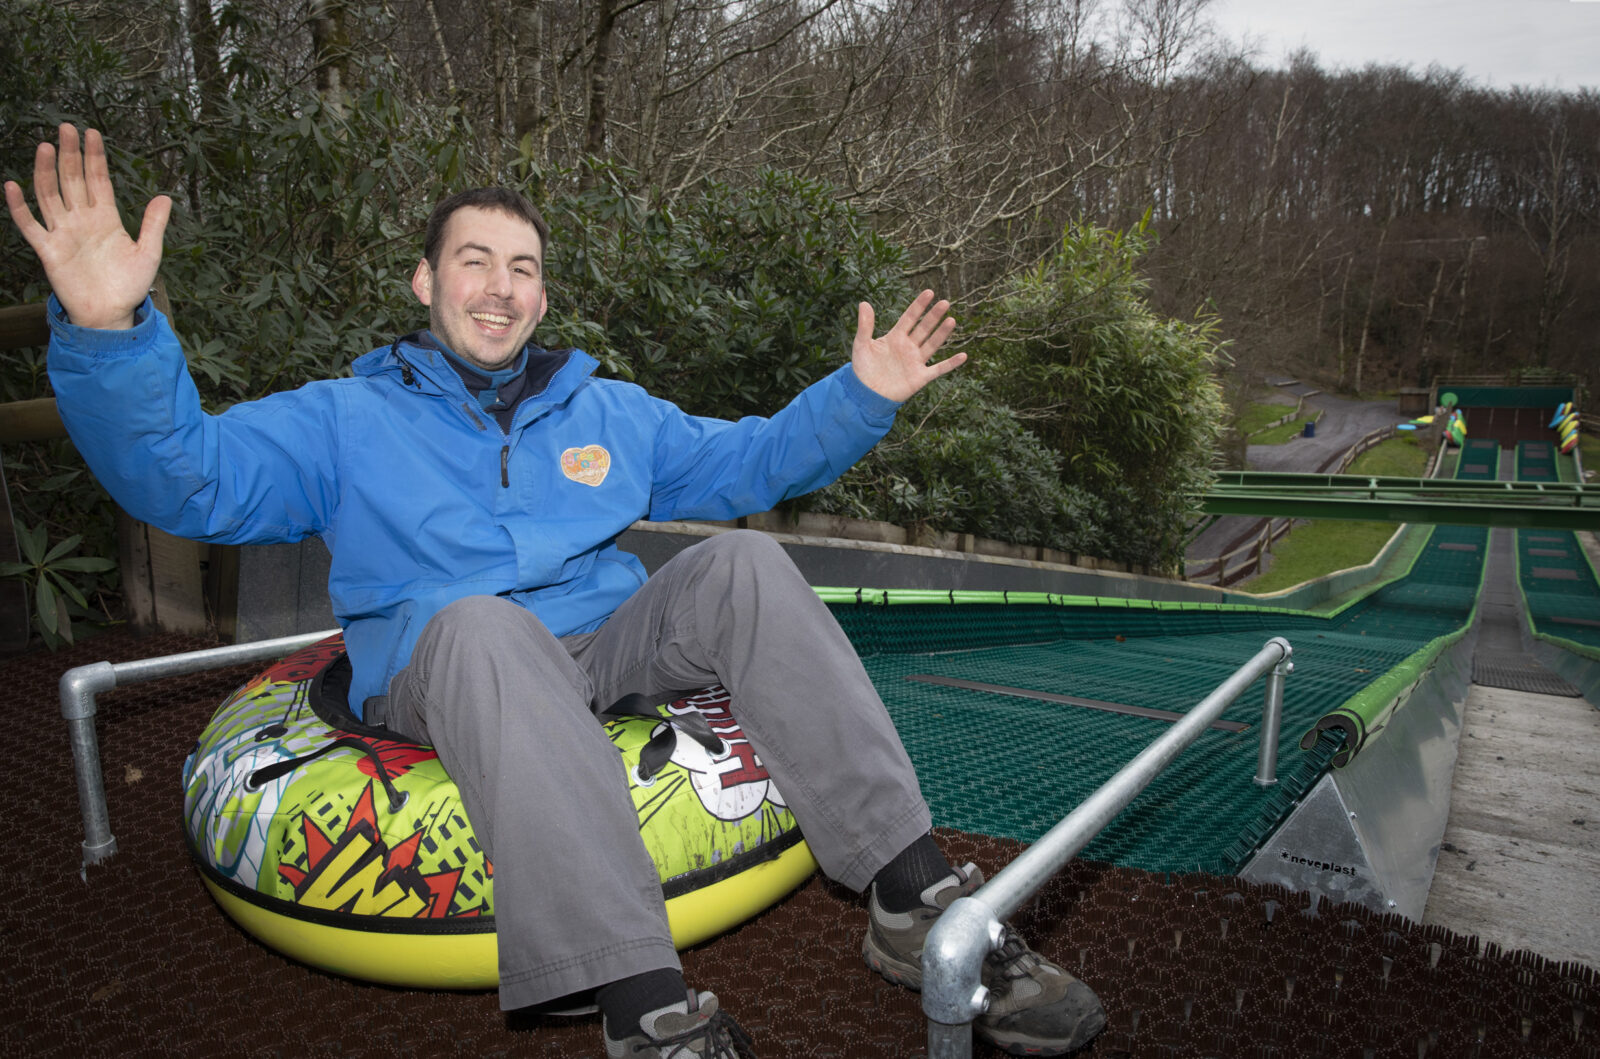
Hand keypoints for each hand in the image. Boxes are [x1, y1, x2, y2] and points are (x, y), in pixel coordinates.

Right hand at [4, 124, 169, 329]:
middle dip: (70, 154)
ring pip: (50, 195)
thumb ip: (153, 224)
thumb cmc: (130, 286)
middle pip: (72, 180)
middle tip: (67, 128)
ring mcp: (64, 233)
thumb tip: (165, 196)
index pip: (98, 180)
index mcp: (106, 218)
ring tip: (46, 147)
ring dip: (46, 172)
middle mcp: (82, 220)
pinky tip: (12, 185)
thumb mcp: (149, 253)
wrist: (111, 314)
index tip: (92, 133)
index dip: (95, 157)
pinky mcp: (49, 250)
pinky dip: (20, 207)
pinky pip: (30, 225)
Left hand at [850, 290, 965, 402]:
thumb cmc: (863, 369)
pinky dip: (951, 364)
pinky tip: (963, 356)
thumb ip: (865, 325)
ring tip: (951, 320)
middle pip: (924, 328)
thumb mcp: (861, 345)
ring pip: (932, 344)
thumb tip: (864, 303)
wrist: (866, 394)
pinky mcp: (920, 377)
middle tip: (945, 302)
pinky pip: (939, 369)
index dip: (919, 305)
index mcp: (895, 337)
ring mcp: (916, 361)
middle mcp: (908, 347)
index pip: (910, 318)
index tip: (929, 292)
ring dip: (942, 333)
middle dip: (934, 316)